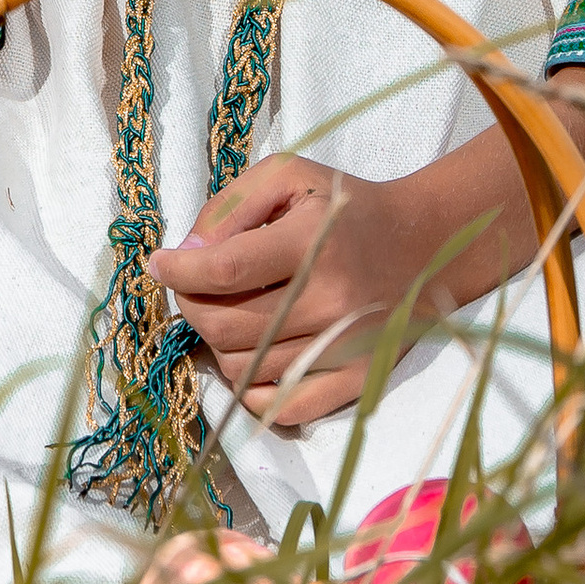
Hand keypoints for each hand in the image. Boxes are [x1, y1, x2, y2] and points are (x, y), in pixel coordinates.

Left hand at [147, 146, 530, 429]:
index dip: (178, 272)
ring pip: (245, 368)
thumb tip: (185, 255)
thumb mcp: (287, 176)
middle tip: (193, 288)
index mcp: (312, 243)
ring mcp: (346, 349)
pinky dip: (250, 388)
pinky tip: (250, 354)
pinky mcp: (356, 382)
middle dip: (192, 307)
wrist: (425, 243)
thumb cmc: (344, 205)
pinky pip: (282, 407)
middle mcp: (331, 302)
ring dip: (217, 343)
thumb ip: (231, 207)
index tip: (159, 264)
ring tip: (226, 313)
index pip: (224, 270)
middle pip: (227, 327)